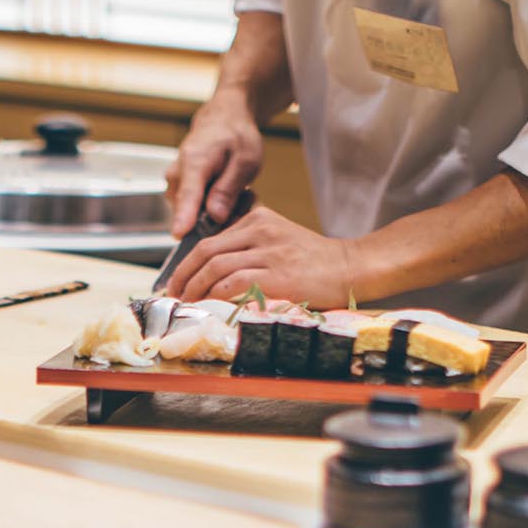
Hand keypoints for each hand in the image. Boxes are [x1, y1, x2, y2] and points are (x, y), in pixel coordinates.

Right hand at [164, 97, 264, 236]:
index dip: (184, 217)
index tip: (179, 234)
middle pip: (189, 211)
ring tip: (236, 193)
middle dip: (216, 218)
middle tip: (243, 202)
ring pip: (192, 214)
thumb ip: (229, 189)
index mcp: (194, 161)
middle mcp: (176, 174)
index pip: (187, 194)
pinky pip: (192, 211)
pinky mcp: (175, 193)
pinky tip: (224, 194)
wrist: (222, 122)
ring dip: (215, 213)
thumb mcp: (246, 160)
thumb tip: (215, 216)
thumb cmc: (235, 137)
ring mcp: (173, 184)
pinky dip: (210, 209)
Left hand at [168, 205, 361, 308]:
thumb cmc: (314, 261)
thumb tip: (213, 270)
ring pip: (216, 268)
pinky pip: (234, 284)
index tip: (177, 282)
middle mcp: (261, 231)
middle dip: (183, 277)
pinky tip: (210, 307)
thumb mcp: (279, 238)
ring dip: (196, 289)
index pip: (210, 240)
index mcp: (258, 220)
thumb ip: (250, 245)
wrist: (351, 267)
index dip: (186, 264)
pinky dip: (215, 296)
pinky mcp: (278, 275)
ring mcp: (269, 253)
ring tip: (189, 305)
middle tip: (175, 296)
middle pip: (206, 252)